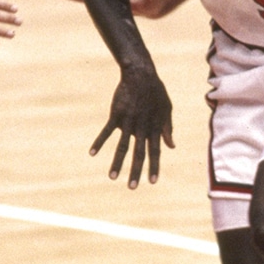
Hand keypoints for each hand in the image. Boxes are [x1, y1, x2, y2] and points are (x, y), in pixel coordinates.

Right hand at [90, 65, 175, 187]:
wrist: (141, 75)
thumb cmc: (156, 92)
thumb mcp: (167, 110)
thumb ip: (167, 129)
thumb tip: (171, 146)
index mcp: (155, 127)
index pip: (155, 151)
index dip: (154, 166)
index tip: (152, 181)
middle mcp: (142, 127)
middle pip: (139, 153)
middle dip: (136, 171)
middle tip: (132, 188)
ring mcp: (128, 122)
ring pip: (122, 147)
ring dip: (117, 163)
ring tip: (112, 178)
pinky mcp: (116, 115)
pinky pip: (107, 131)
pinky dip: (99, 142)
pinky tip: (92, 153)